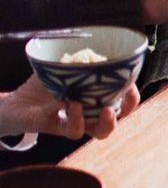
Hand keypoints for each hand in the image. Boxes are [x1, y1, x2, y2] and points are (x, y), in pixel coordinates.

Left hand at [0, 76, 139, 139]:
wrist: (16, 103)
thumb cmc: (41, 85)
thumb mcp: (59, 69)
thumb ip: (73, 64)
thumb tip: (89, 56)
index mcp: (96, 97)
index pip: (122, 99)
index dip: (131, 94)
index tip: (131, 83)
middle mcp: (91, 112)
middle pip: (119, 117)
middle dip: (127, 109)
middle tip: (126, 98)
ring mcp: (77, 122)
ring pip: (101, 132)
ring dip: (108, 123)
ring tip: (106, 110)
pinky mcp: (59, 128)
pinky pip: (73, 130)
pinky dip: (76, 118)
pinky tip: (72, 105)